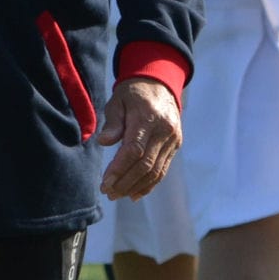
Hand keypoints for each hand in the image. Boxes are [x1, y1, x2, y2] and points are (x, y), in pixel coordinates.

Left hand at [97, 75, 182, 199]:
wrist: (160, 85)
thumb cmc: (133, 94)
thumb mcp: (117, 101)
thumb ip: (112, 122)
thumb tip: (103, 142)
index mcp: (148, 117)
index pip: (134, 149)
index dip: (120, 169)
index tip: (105, 182)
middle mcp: (164, 130)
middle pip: (146, 164)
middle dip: (126, 182)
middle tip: (108, 192)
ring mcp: (172, 139)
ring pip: (156, 171)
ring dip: (135, 187)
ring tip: (118, 195)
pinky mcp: (175, 146)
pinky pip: (163, 169)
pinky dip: (149, 184)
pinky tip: (134, 194)